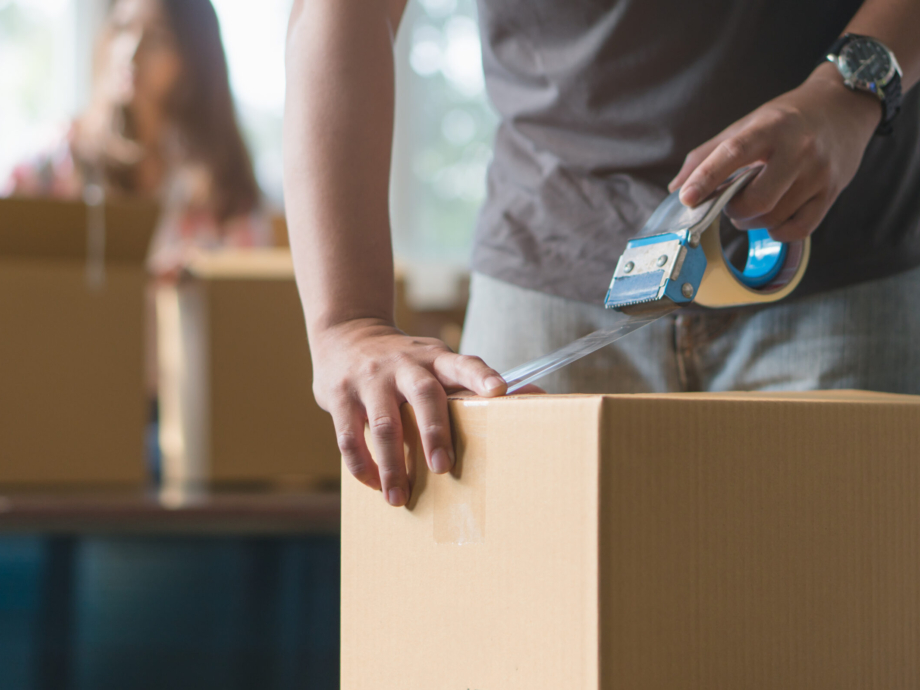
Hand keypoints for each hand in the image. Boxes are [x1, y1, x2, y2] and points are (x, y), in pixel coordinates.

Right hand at [311, 318, 506, 506]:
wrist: (347, 332)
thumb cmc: (405, 360)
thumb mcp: (436, 359)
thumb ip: (470, 381)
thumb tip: (535, 395)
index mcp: (434, 358)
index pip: (463, 363)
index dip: (481, 376)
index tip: (498, 391)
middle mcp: (404, 365)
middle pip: (424, 396)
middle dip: (435, 433)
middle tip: (443, 468)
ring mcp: (370, 379)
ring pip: (383, 424)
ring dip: (392, 464)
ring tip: (399, 497)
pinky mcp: (340, 395)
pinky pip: (348, 435)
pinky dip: (362, 465)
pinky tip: (373, 484)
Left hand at [668, 63, 881, 241]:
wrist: (844, 106)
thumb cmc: (787, 118)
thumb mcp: (746, 125)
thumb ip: (707, 155)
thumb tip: (676, 188)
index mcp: (769, 128)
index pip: (733, 154)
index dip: (706, 178)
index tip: (686, 197)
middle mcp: (798, 149)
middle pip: (756, 200)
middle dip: (734, 210)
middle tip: (731, 202)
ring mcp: (818, 173)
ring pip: (774, 218)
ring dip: (753, 222)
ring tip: (752, 205)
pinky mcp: (832, 192)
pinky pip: (798, 229)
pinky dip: (778, 232)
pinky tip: (773, 218)